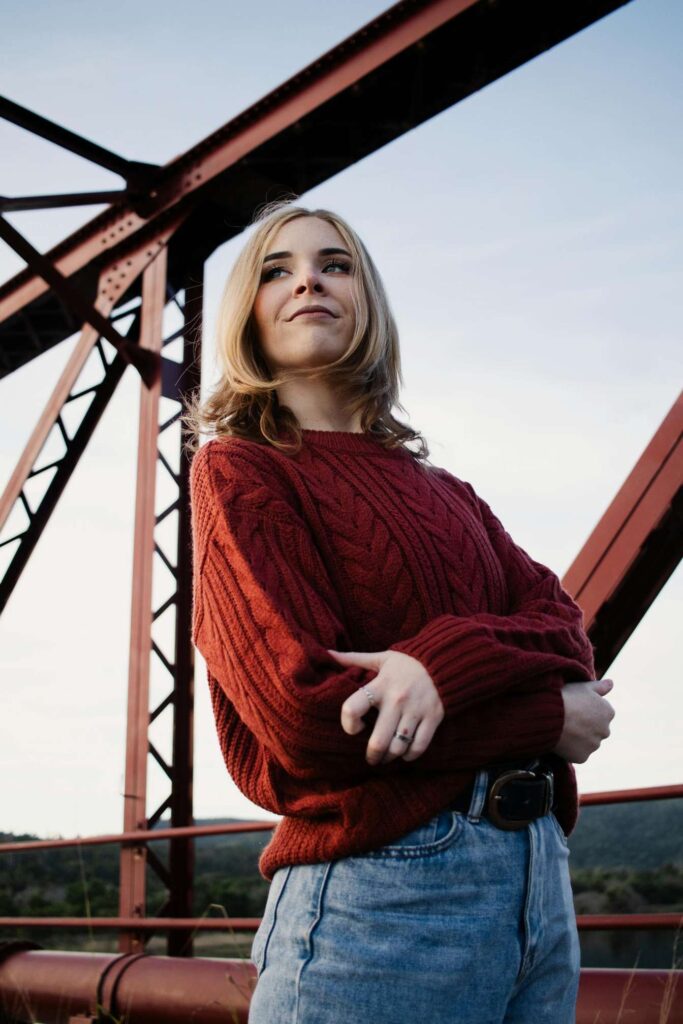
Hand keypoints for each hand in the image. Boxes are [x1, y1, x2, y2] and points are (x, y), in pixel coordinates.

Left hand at [327, 648, 443, 764]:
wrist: (443, 660)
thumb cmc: (407, 663)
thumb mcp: (380, 658)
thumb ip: (353, 659)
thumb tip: (326, 653)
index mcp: (380, 685)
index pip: (353, 708)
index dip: (348, 724)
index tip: (354, 729)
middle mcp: (397, 700)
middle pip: (378, 741)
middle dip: (372, 756)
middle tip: (371, 758)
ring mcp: (416, 710)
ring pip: (398, 747)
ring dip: (390, 757)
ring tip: (387, 756)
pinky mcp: (433, 717)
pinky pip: (419, 746)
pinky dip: (410, 756)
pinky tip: (405, 754)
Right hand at [553, 678, 614, 762]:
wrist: (550, 716)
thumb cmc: (566, 698)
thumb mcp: (583, 686)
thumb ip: (600, 686)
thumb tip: (611, 683)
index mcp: (608, 712)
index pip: (601, 713)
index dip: (586, 710)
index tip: (575, 707)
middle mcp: (606, 730)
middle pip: (596, 729)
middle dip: (586, 726)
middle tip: (568, 719)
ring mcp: (594, 745)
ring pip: (588, 743)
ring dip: (579, 738)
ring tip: (563, 729)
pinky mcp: (583, 757)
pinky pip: (578, 754)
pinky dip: (571, 750)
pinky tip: (561, 740)